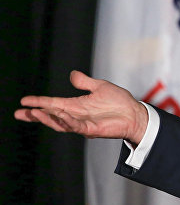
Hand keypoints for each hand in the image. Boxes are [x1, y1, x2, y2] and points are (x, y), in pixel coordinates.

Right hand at [15, 70, 147, 144]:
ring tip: (35, 113)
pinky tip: (59, 114)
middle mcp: (76, 115)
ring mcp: (82, 124)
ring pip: (60, 123)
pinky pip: (75, 127)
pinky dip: (66, 121)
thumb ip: (85, 82)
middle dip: (35, 115)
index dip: (38, 102)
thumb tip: (72, 74)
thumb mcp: (100, 87)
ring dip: (47, 118)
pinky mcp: (91, 130)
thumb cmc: (120, 102)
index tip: (24, 101)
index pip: (53, 103)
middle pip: (51, 116)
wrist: (135, 114)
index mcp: (76, 105)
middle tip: (20, 113)